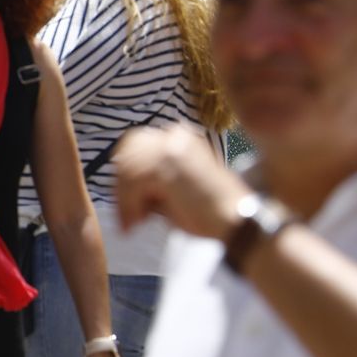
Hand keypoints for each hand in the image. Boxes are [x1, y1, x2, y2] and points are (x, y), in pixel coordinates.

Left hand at [115, 125, 250, 238]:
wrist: (235, 220)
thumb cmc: (208, 211)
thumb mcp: (175, 185)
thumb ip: (150, 178)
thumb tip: (121, 184)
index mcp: (179, 136)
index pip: (135, 145)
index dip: (125, 174)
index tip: (124, 201)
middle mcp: (174, 134)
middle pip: (127, 154)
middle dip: (121, 186)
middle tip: (126, 215)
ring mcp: (171, 145)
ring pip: (127, 171)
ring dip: (125, 201)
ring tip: (134, 222)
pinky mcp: (168, 161)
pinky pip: (133, 183)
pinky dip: (130, 205)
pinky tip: (138, 221)